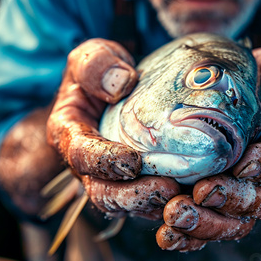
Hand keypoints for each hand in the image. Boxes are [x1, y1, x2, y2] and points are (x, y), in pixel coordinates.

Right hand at [47, 39, 178, 218]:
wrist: (115, 89)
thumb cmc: (102, 72)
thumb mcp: (92, 56)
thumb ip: (97, 64)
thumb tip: (120, 84)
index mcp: (69, 133)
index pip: (80, 154)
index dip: (103, 162)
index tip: (132, 161)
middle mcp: (86, 164)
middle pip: (101, 192)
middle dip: (132, 196)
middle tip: (166, 188)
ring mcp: (109, 177)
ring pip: (124, 205)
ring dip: (152, 205)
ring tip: (182, 195)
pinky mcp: (132, 182)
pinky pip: (145, 203)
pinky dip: (165, 204)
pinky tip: (191, 195)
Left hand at [156, 48, 260, 249]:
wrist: (240, 110)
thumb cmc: (255, 86)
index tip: (243, 163)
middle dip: (234, 201)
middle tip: (202, 192)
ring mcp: (248, 197)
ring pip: (238, 223)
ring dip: (208, 224)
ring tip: (175, 215)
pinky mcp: (222, 209)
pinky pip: (212, 230)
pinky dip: (190, 238)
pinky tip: (166, 235)